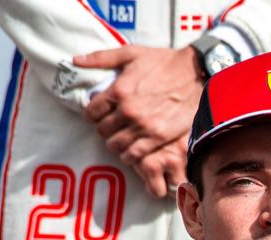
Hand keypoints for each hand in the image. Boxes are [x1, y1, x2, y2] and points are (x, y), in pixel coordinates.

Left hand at [76, 45, 203, 194]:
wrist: (195, 74)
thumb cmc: (163, 62)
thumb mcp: (130, 53)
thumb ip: (101, 58)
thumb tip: (76, 60)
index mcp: (119, 91)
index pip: (91, 112)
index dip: (91, 114)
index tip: (97, 114)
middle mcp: (129, 111)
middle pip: (103, 131)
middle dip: (103, 129)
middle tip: (110, 126)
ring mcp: (144, 127)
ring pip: (116, 146)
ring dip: (115, 144)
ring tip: (120, 139)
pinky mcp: (159, 138)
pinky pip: (135, 154)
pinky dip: (129, 155)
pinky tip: (131, 149)